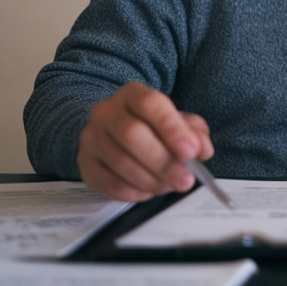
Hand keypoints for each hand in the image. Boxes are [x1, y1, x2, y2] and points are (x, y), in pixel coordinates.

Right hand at [76, 81, 213, 201]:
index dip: (172, 129)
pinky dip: (133, 191)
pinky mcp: (85, 163)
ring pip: (120, 162)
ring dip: (151, 180)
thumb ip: (194, 132)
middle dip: (163, 162)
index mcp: (133, 94)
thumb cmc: (149, 125)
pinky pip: (108, 183)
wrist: (111, 129)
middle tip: (185, 179)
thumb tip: (201, 149)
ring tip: (169, 185)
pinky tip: (149, 190)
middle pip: (132, 135)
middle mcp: (107, 112)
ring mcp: (92, 137)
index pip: (151, 104)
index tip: (191, 152)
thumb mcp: (176, 121)